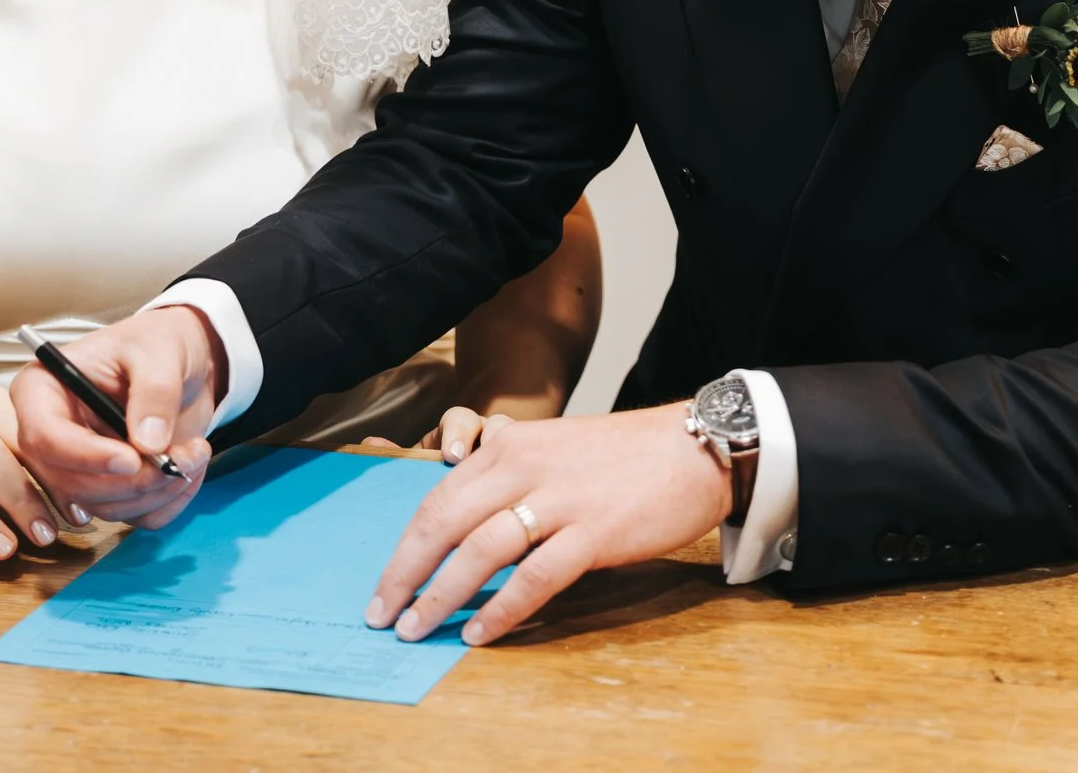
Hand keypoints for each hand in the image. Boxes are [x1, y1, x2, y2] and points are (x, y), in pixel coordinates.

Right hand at [10, 306, 218, 529]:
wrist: (185, 363)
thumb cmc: (159, 343)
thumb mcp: (159, 351)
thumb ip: (154, 392)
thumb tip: (148, 443)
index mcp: (43, 390)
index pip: (43, 437)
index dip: (85, 456)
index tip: (132, 459)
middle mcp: (51, 434)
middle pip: (70, 482)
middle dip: (130, 482)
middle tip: (178, 460)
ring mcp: (80, 466)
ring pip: (103, 506)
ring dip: (156, 491)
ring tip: (194, 454)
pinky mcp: (111, 487)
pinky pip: (133, 516)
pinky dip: (168, 502)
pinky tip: (191, 468)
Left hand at [367, 403, 728, 646]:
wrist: (694, 447)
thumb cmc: (623, 455)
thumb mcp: (552, 447)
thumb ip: (507, 476)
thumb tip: (462, 527)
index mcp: (508, 445)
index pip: (436, 500)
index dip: (404, 548)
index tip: (384, 586)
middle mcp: (523, 466)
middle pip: (443, 524)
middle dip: (405, 575)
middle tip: (383, 615)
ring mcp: (559, 499)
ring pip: (480, 552)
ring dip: (442, 596)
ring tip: (419, 629)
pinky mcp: (593, 531)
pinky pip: (534, 578)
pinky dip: (501, 609)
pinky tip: (480, 632)